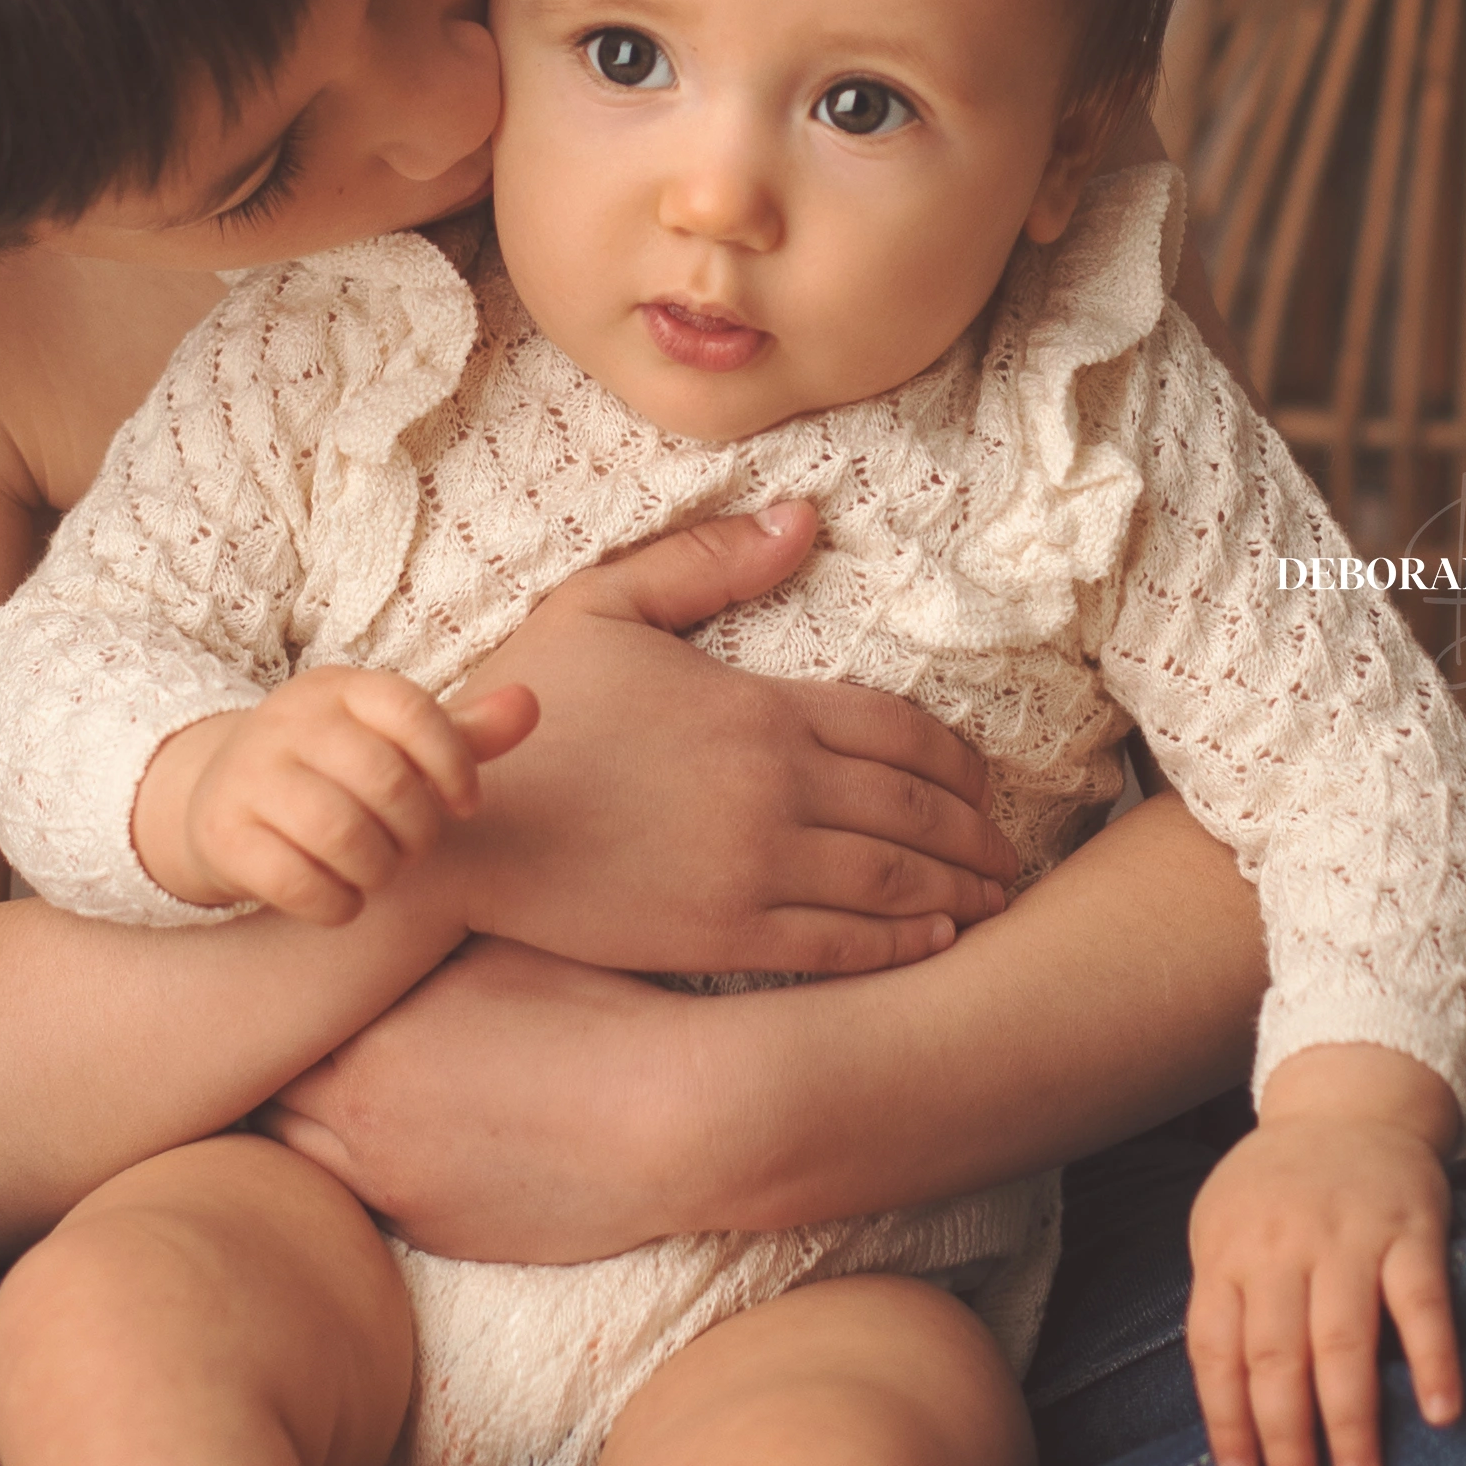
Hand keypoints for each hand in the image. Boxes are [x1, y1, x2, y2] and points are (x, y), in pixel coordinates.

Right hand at [136, 667, 537, 926]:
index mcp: (338, 688)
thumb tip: (530, 705)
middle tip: (412, 848)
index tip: (465, 806)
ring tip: (378, 872)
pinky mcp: (222, 834)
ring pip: (339, 832)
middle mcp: (287, 721)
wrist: (216, 798)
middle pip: (383, 779)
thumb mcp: (391, 743)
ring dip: (378, 870)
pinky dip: (336, 905)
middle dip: (417, 832)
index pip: (411, 709)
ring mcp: (247, 776)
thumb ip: (463, 733)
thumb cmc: (329, 771)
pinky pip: (296, 881)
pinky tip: (341, 900)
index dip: (454, 765)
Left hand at [266, 939, 721, 1257]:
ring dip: (308, 1129)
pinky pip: (365, 1205)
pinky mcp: (437, 1234)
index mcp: (367, 1043)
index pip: (270, 1029)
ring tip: (328, 1093)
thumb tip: (367, 917)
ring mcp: (395, 1190)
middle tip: (279, 1043)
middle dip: (275, 1071)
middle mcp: (361, 1123)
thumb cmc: (595, 1015)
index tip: (281, 991)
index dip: (274, 1008)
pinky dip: (364, 1173)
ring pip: (303, 1164)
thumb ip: (411, 942)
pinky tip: (397, 1140)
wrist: (671, 1121)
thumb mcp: (492, 949)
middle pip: (268, 1101)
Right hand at [462, 503, 1019, 973]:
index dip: (955, 759)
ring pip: (891, 879)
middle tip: (1008, 851)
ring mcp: (750, 868)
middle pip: (913, 808)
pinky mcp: (718, 935)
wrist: (456, 829)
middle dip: (975, 830)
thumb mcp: (604, 606)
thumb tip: (802, 519)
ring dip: (958, 888)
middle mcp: (772, 789)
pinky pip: (838, 946)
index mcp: (757, 707)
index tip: (984, 780)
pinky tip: (935, 941)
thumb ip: (707, 564)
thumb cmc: (529, 712)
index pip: (896, 730)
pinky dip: (902, 944)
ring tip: (993, 898)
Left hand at [1185, 1049, 1460, 1465]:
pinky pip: (1422, 1302)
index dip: (1226, 1418)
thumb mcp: (1226, 1229)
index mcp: (1227, 1250)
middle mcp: (1282, 1244)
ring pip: (1343, 1339)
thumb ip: (1226, 1305)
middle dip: (1284, 1435)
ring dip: (1349, 1419)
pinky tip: (1441, 1415)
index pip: (1215, 1349)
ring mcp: (1348, 1236)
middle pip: (1276, 1354)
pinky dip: (1433, 1360)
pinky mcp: (1411, 1228)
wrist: (1347, 1104)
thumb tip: (1230, 1415)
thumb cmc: (1277, 1191)